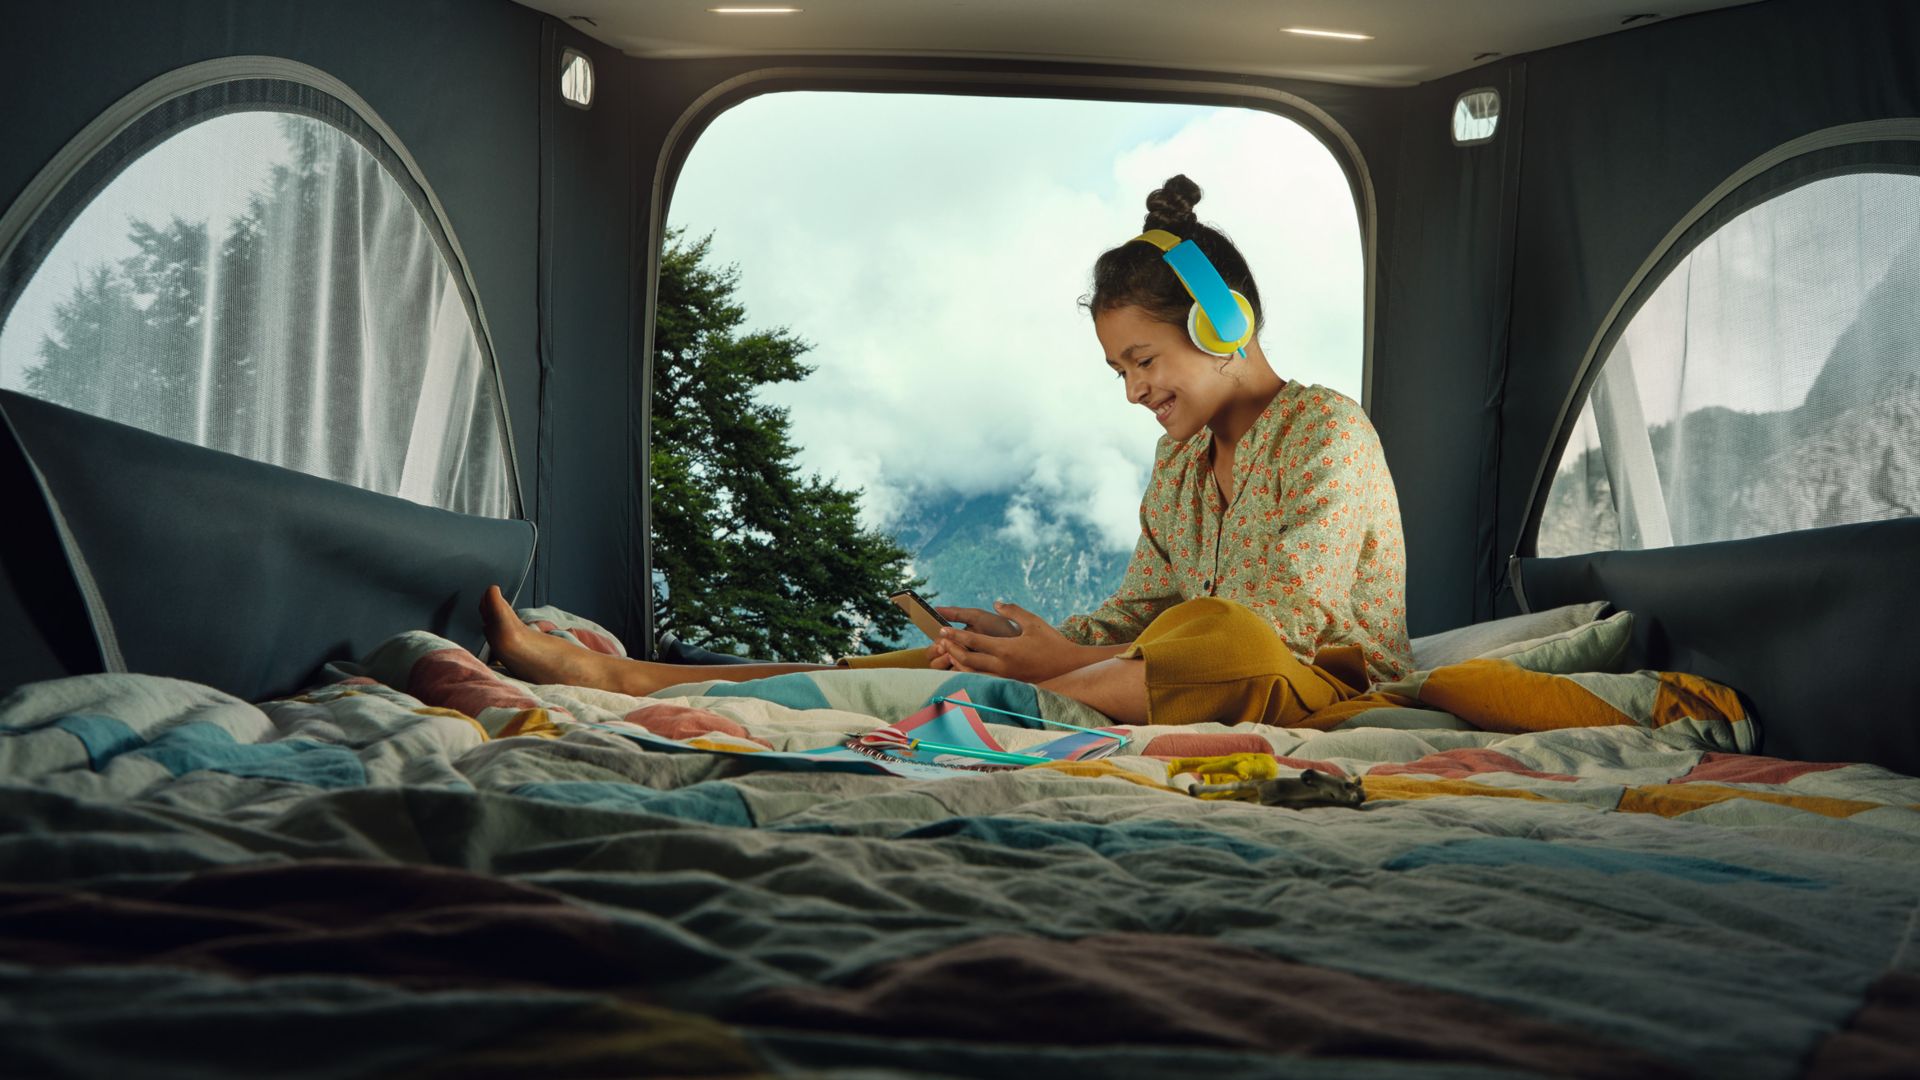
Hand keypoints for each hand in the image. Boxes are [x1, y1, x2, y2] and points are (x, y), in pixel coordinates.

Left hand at [937, 602, 1089, 682]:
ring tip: (949, 651)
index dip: (956, 635)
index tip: (942, 630)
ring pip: (973, 672)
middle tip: (941, 640)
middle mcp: (1002, 666)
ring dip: (958, 662)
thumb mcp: (1033, 622)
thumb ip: (1013, 611)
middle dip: (952, 649)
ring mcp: (1004, 677)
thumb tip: (996, 603)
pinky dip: (970, 671)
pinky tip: (965, 664)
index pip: (974, 641)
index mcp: (1006, 649)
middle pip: (967, 660)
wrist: (1069, 668)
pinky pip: (983, 678)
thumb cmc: (1053, 642)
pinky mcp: (1008, 682)